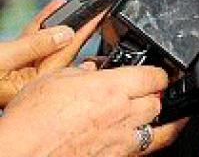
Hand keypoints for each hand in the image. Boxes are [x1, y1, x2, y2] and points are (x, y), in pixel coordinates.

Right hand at [0, 0, 103, 105]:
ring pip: (45, 42)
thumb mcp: (1, 58)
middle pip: (61, 48)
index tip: (101, 15)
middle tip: (98, 9)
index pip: (66, 54)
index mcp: (31, 87)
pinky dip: (39, 24)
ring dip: (60, 21)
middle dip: (78, 27)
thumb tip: (65, 33)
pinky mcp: (6, 61)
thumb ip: (33, 46)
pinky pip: (28, 41)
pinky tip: (52, 9)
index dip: (85, 31)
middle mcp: (28, 82)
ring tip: (76, 3)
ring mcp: (17, 72)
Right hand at [0, 64, 184, 155]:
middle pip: (158, 100)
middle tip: (147, 91)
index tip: (157, 71)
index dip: (158, 71)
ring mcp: (120, 140)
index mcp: (112, 88)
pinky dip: (148, 142)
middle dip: (155, 94)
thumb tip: (92, 69)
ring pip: (156, 126)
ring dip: (153, 117)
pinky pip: (143, 150)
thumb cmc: (32, 120)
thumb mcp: (56, 79)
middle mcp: (122, 114)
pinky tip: (152, 136)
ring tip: (154, 112)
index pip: (154, 75)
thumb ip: (81, 72)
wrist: (20, 154)